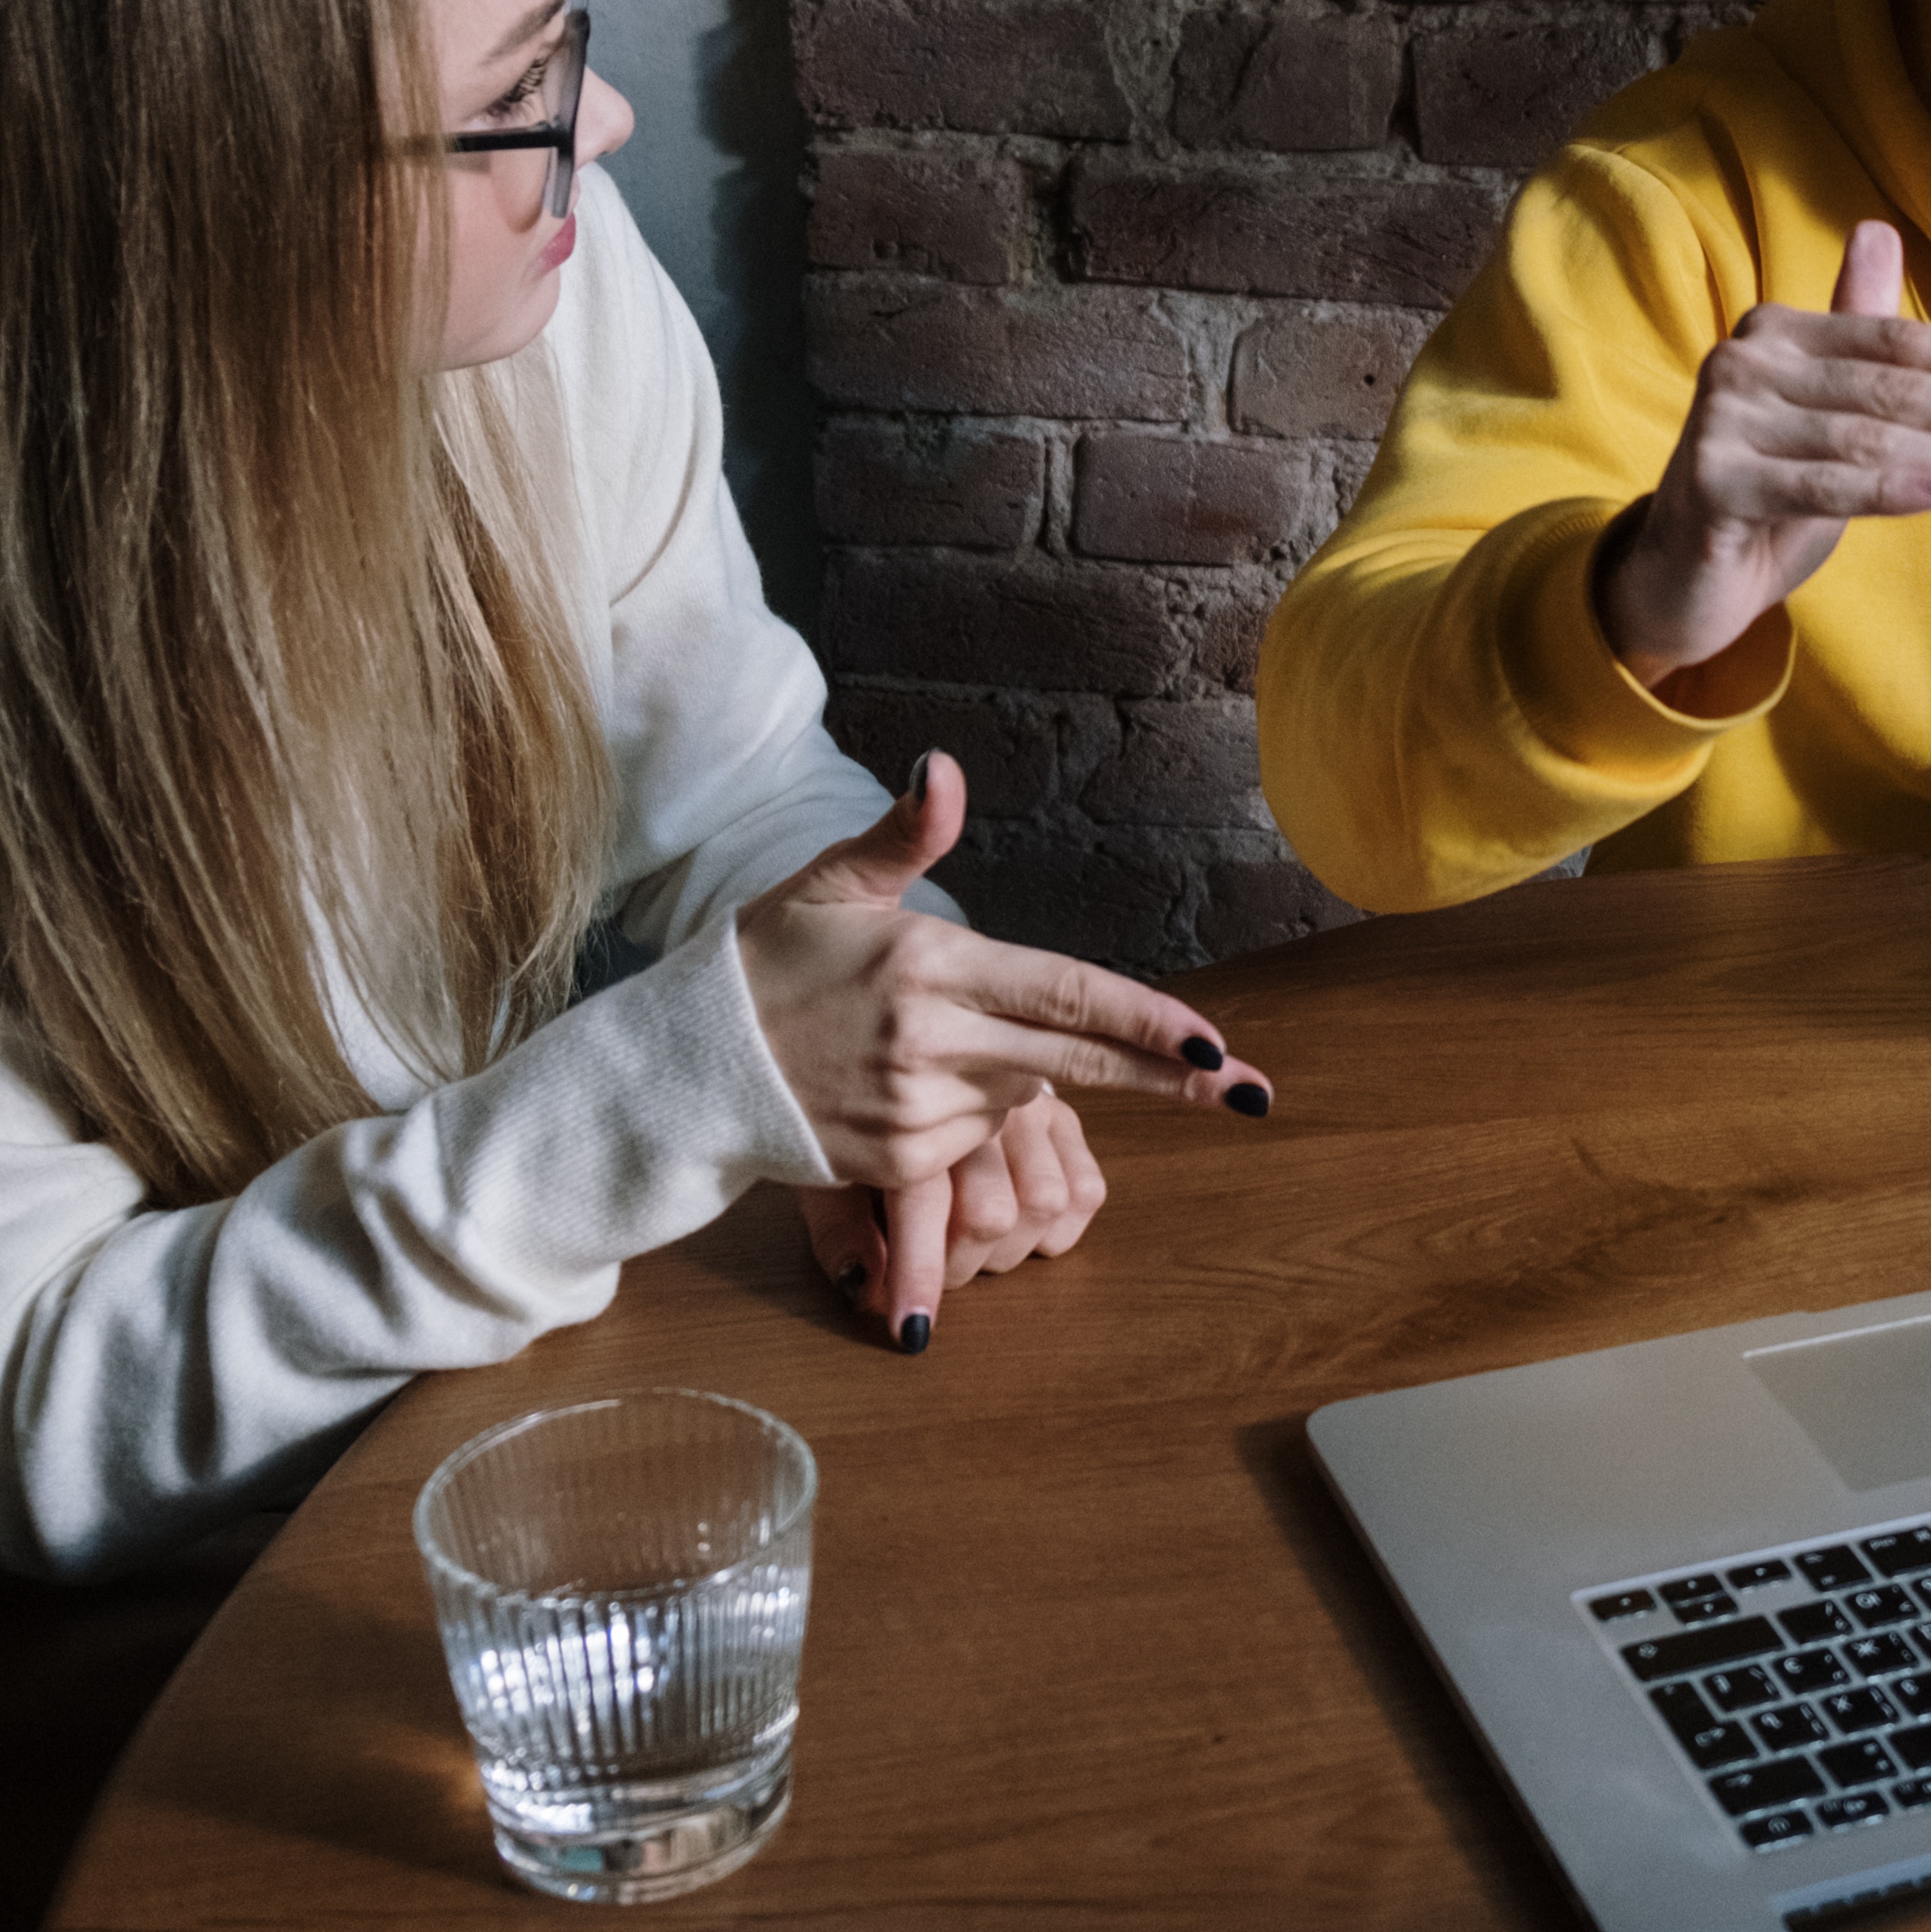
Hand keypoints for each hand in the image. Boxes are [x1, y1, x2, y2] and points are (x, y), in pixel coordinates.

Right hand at [738, 751, 1268, 1352]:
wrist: (686, 1068)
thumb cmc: (766, 961)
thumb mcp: (832, 883)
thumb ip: (906, 834)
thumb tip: (943, 767)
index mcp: (931, 964)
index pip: (1071, 993)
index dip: (1151, 1022)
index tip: (1215, 1044)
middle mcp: (932, 1043)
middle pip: (1077, 1060)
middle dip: (1168, 1076)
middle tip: (1244, 1089)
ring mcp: (916, 1110)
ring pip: (1023, 1092)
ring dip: (1025, 1069)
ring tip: (950, 1038)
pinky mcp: (898, 1164)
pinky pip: (973, 1138)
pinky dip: (972, 1111)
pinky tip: (919, 1081)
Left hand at [797, 1090, 1104, 1354]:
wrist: (922, 1039)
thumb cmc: (868, 1109)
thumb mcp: (829, 1162)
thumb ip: (838, 1228)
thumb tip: (864, 1287)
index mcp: (911, 1109)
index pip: (923, 1204)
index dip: (918, 1275)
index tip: (913, 1330)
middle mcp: (979, 1103)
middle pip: (991, 1215)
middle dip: (957, 1264)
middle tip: (932, 1263)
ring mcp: (1029, 1107)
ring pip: (1046, 1203)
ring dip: (1009, 1246)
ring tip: (975, 1240)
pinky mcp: (1067, 1116)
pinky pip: (1087, 1191)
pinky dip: (1057, 1227)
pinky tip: (1020, 1220)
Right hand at [1592, 218, 1930, 691]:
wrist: (1686, 577)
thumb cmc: (1770, 488)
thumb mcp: (1827, 411)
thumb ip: (1859, 334)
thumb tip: (1878, 229)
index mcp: (1777, 331)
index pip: (1895, 344)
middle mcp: (1743, 360)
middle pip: (1891, 390)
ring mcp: (1722, 419)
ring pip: (1868, 440)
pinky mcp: (1711, 480)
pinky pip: (1821, 485)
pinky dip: (1891, 489)